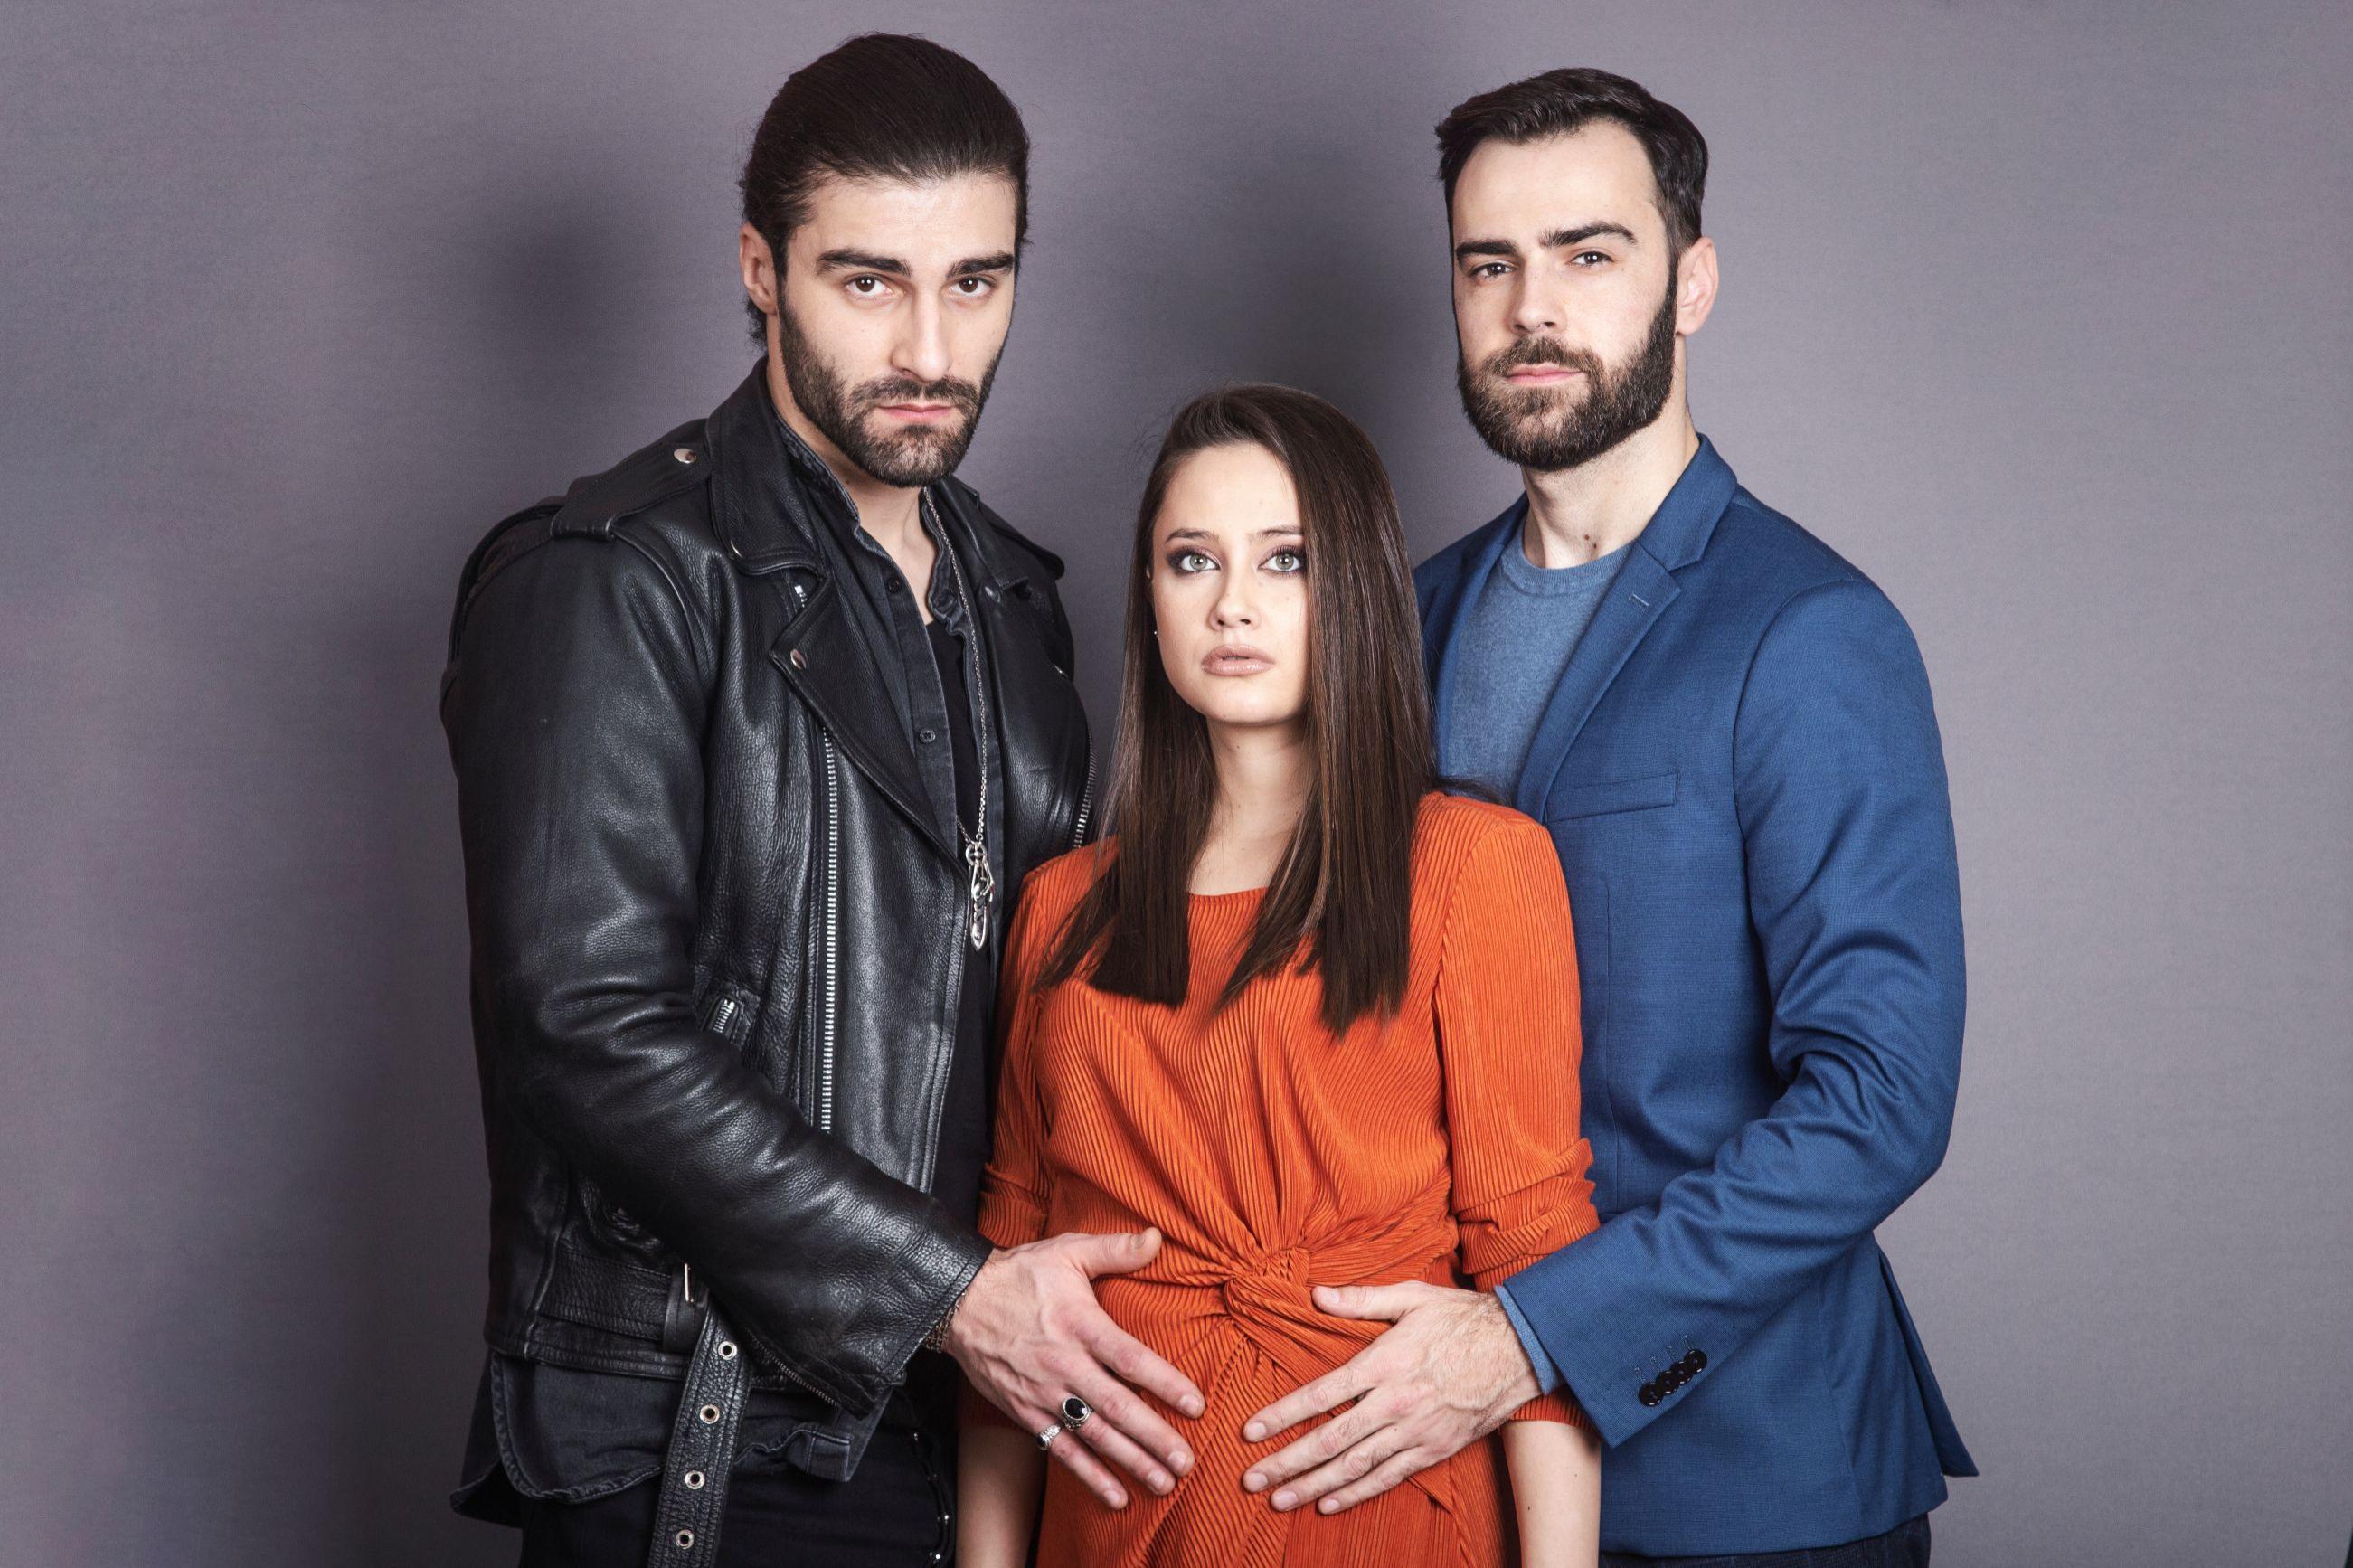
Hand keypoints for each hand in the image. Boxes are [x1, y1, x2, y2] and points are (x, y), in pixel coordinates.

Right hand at [948, 1227, 1205, 1509]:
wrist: (958, 1302)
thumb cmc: (1020, 1275)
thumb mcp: (1067, 1250)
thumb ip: (1115, 1249)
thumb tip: (1158, 1237)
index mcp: (1080, 1325)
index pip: (1129, 1359)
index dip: (1163, 1382)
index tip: (1195, 1404)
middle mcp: (1064, 1365)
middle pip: (1116, 1407)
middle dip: (1154, 1437)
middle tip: (1187, 1462)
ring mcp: (1044, 1394)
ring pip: (1093, 1435)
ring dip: (1130, 1462)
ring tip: (1164, 1484)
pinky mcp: (1026, 1413)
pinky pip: (1061, 1450)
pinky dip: (1089, 1475)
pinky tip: (1116, 1497)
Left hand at [1237, 1281, 1537, 1514]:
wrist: (1520, 1351)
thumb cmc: (1462, 1319)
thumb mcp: (1412, 1297)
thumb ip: (1361, 1299)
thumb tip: (1317, 1293)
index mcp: (1383, 1364)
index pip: (1320, 1395)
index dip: (1282, 1415)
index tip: (1250, 1431)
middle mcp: (1394, 1404)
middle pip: (1329, 1440)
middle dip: (1286, 1462)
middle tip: (1251, 1479)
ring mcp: (1414, 1432)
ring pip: (1354, 1465)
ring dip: (1313, 1485)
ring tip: (1279, 1499)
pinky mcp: (1433, 1450)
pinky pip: (1388, 1477)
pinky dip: (1356, 1493)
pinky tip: (1329, 1503)